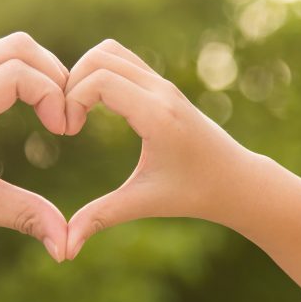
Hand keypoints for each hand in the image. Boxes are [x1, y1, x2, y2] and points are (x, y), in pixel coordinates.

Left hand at [0, 32, 69, 260]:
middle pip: (19, 47)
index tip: (63, 131)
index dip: (53, 95)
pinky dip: (21, 73)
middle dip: (55, 76)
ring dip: (40, 72)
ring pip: (8, 46)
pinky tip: (29, 107)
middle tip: (66, 116)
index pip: (18, 74)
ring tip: (53, 111)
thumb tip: (66, 248)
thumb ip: (25, 216)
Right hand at [64, 39, 257, 258]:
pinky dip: (99, 72)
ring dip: (84, 73)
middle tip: (67, 120)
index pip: (100, 79)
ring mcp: (163, 83)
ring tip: (77, 111)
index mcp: (157, 115)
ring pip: (110, 51)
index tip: (68, 132)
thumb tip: (64, 250)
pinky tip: (94, 107)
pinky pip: (122, 59)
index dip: (72, 99)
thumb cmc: (193, 193)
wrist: (236, 180)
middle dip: (72, 82)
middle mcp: (161, 90)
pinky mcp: (162, 84)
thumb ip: (100, 218)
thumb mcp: (143, 203)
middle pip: (100, 56)